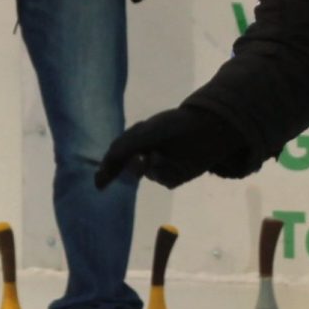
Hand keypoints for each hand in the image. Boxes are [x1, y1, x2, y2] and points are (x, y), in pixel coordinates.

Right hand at [95, 106, 224, 190]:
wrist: (209, 127)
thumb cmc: (177, 125)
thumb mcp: (147, 131)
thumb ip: (127, 145)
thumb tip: (109, 159)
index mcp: (138, 139)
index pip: (118, 156)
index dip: (108, 169)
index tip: (99, 184)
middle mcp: (147, 153)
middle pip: (129, 169)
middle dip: (131, 167)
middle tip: (140, 159)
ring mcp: (161, 166)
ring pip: (147, 174)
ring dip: (150, 167)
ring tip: (158, 155)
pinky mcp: (175, 176)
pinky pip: (163, 179)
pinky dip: (164, 171)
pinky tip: (173, 160)